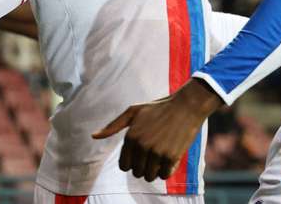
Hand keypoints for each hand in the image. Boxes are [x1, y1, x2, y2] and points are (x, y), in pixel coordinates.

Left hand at [92, 79, 222, 181]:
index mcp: (131, 136)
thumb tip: (94, 136)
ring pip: (149, 176)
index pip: (124, 166)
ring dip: (155, 170)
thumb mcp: (133, 111)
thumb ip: (113, 126)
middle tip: (154, 153)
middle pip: (137, 172)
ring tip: (161, 156)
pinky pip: (164, 175)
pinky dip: (167, 170)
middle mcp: (142, 146)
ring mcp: (157, 152)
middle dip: (144, 166)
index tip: (141, 154)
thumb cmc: (159, 107)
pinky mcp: (172, 156)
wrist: (186, 105)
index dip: (132, 162)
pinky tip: (170, 158)